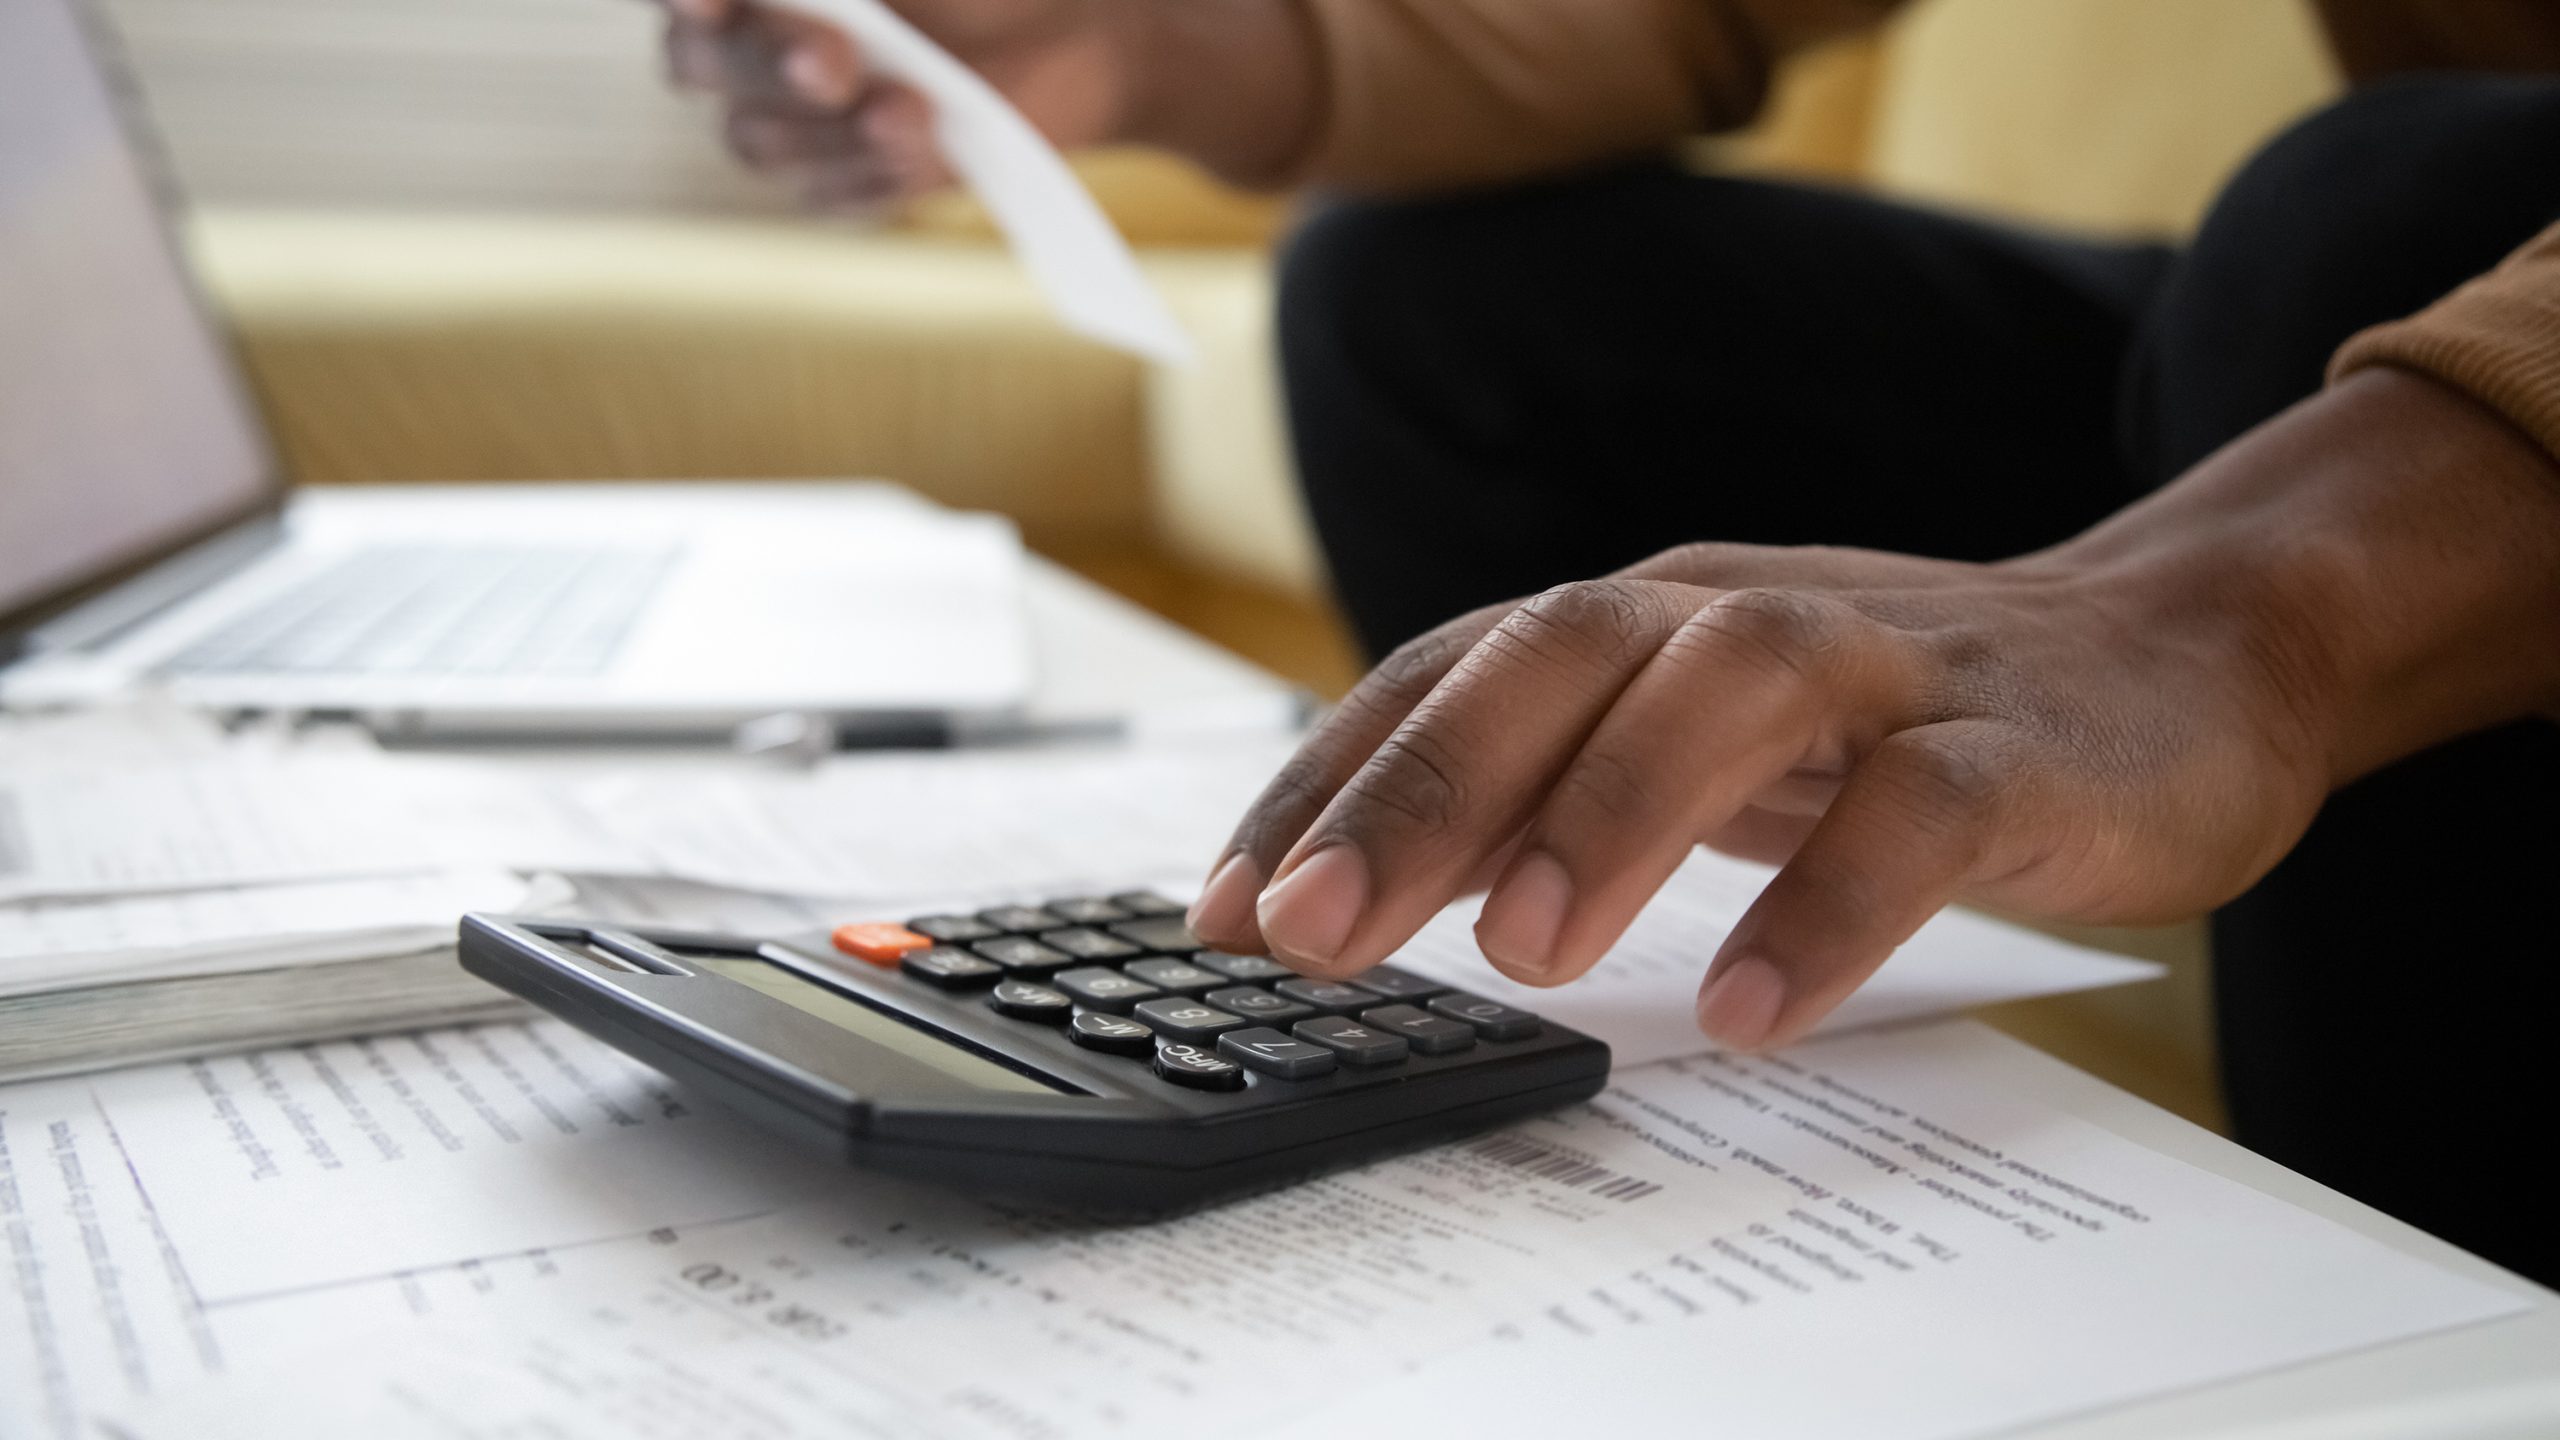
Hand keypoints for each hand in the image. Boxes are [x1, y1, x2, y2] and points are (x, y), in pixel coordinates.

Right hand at [656, 0, 1320, 208]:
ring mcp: (790, 115)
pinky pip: (825, 194)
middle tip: (836, 66)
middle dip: (765, 64)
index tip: (708, 2)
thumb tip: (818, 3)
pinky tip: (932, 146)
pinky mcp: (841, 179)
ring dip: (835, 131)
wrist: (1081, 43)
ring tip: (918, 110)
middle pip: (696, 62)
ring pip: (759, 139)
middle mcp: (754, 34)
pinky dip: (879, 174)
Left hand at [1186, 371, 2559, 1049]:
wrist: (2173, 654)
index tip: (1223, 908)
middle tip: (1313, 932)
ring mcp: (1883, 665)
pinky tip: (1753, 1005)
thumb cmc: (1884, 719)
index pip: (1449, 672)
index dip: (1328, 781)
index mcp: (1642, 617)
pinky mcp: (2014, 745)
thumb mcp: (1691, 736)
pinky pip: (1918, 809)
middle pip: (1559, 655)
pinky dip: (1829, 901)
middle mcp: (1737, 613)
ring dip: (1609, 814)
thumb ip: (1540, 786)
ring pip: (1729, 691)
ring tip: (1523, 955)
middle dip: (1421, 791)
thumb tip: (1346, 889)